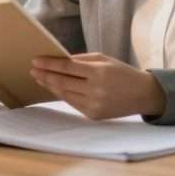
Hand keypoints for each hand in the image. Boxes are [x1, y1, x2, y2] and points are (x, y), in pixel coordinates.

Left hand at [30, 52, 165, 119]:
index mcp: (99, 72)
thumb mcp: (104, 59)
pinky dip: (62, 95)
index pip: (67, 67)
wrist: (142, 94)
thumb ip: (81, 60)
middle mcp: (96, 90)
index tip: (35, 60)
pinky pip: (72, 103)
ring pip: (65, 94)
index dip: (49, 64)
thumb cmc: (121, 72)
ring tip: (40, 78)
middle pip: (62, 82)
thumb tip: (58, 60)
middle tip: (32, 70)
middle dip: (45, 75)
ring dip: (50, 86)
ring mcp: (94, 105)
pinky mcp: (93, 115)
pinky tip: (54, 88)